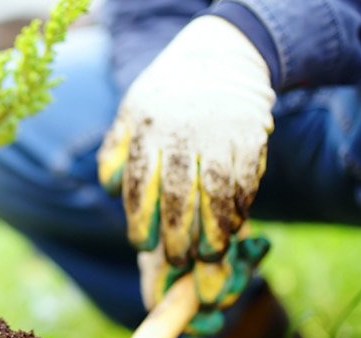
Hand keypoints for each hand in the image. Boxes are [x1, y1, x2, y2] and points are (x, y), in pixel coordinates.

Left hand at [97, 15, 275, 327]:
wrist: (221, 54)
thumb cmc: (168, 95)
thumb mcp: (132, 111)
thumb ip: (116, 150)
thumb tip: (110, 188)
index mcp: (147, 130)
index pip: (139, 184)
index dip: (140, 219)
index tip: (141, 246)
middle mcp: (181, 134)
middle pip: (176, 194)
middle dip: (176, 233)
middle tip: (177, 260)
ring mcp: (218, 135)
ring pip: (215, 192)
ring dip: (213, 229)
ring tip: (210, 254)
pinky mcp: (250, 136)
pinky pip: (245, 180)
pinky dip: (240, 207)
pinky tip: (235, 225)